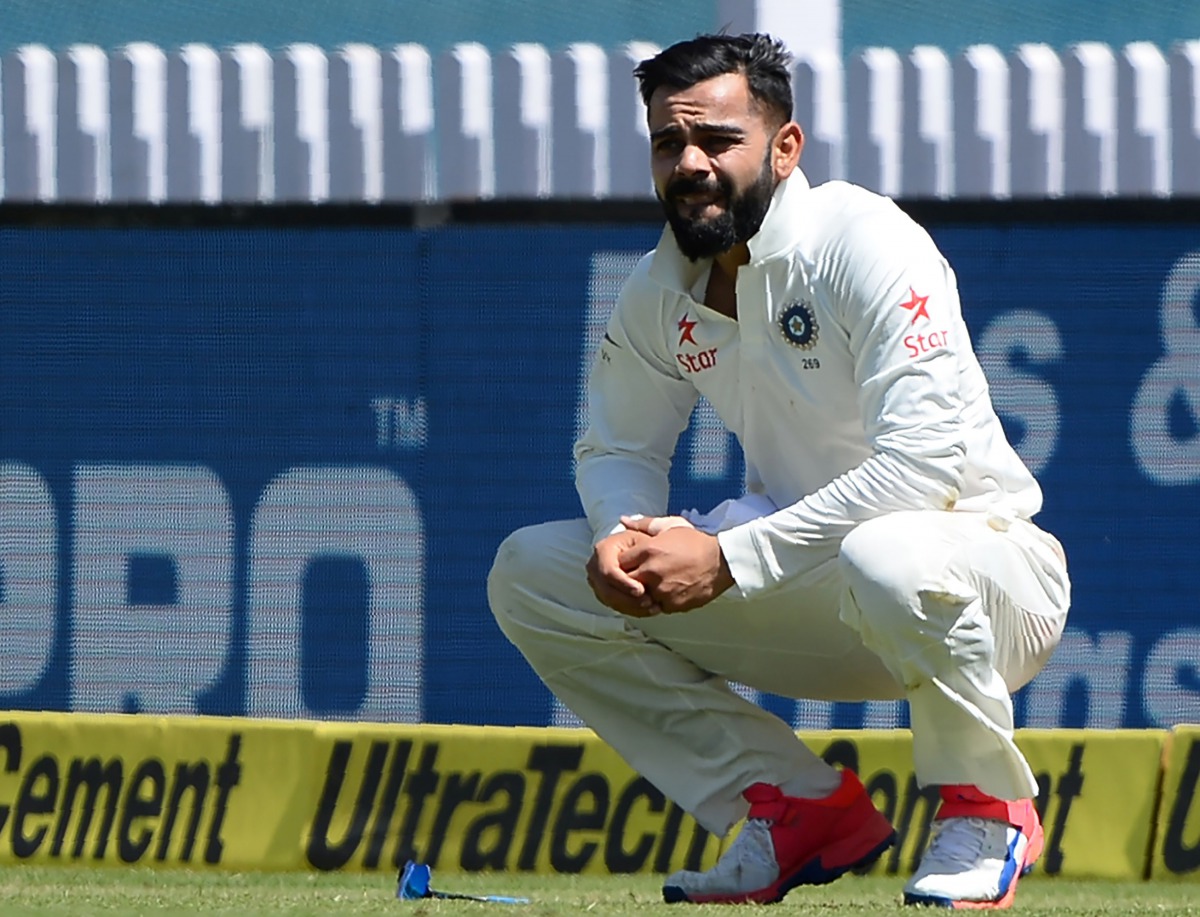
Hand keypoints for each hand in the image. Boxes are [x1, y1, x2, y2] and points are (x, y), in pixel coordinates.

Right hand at [586, 529, 656, 615]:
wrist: (648, 557)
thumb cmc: (651, 543)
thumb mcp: (650, 534)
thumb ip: (642, 526)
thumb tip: (623, 520)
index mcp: (604, 548)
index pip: (607, 570)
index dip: (623, 583)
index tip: (641, 590)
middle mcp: (596, 564)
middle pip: (605, 589)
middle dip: (627, 599)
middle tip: (648, 602)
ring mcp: (597, 580)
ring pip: (609, 600)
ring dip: (631, 606)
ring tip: (652, 607)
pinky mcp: (604, 592)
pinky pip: (614, 605)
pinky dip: (631, 610)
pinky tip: (648, 610)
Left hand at [618, 516, 735, 613]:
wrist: (721, 562)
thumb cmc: (696, 543)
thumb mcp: (671, 526)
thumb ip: (644, 524)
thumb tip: (623, 520)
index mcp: (648, 550)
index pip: (619, 562)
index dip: (623, 564)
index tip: (630, 563)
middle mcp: (651, 571)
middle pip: (625, 581)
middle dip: (629, 579)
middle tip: (638, 576)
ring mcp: (661, 589)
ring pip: (638, 597)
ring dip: (643, 592)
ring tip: (655, 584)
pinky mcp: (672, 604)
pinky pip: (655, 606)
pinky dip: (658, 601)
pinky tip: (667, 591)